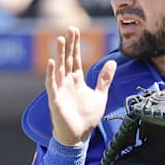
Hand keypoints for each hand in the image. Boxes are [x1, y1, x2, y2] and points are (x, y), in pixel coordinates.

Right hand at [45, 26, 116, 145]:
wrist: (78, 136)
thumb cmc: (86, 118)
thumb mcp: (100, 95)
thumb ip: (105, 79)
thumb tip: (112, 62)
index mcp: (76, 81)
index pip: (75, 59)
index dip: (75, 45)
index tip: (75, 30)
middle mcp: (67, 83)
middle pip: (67, 59)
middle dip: (68, 44)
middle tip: (69, 28)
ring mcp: (60, 90)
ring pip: (59, 68)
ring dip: (59, 54)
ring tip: (59, 39)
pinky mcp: (55, 100)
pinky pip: (52, 84)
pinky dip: (51, 74)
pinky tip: (51, 62)